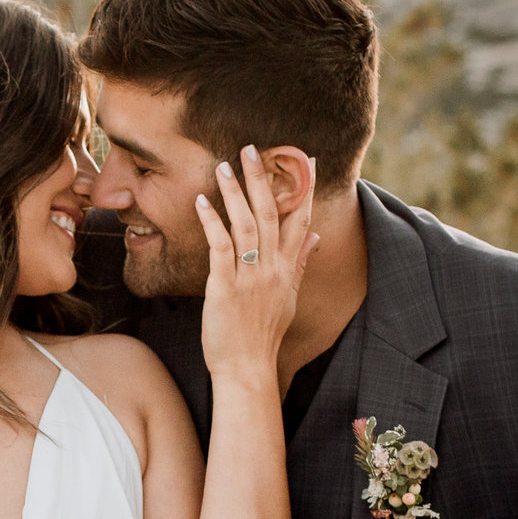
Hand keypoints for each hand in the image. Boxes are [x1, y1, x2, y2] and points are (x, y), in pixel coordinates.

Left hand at [195, 145, 318, 394]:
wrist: (248, 369)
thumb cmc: (263, 336)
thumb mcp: (289, 299)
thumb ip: (301, 264)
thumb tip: (314, 237)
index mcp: (289, 270)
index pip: (300, 219)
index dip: (303, 188)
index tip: (304, 159)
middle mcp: (274, 269)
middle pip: (272, 214)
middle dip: (263, 179)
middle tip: (253, 148)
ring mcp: (251, 278)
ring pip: (247, 225)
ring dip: (236, 193)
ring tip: (225, 165)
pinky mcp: (226, 288)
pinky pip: (221, 248)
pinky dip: (213, 223)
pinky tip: (203, 202)